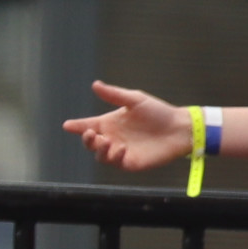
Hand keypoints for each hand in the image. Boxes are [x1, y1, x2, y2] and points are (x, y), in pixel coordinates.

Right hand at [64, 81, 195, 174]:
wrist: (179, 128)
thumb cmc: (159, 112)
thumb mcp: (135, 100)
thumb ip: (114, 95)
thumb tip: (95, 85)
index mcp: (111, 123)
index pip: (88, 125)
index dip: (77, 126)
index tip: (67, 125)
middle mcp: (113, 138)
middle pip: (90, 143)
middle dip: (86, 139)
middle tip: (90, 133)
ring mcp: (121, 152)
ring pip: (100, 156)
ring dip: (99, 149)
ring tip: (108, 141)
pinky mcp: (131, 162)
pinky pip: (116, 163)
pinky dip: (114, 157)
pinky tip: (120, 148)